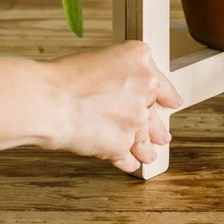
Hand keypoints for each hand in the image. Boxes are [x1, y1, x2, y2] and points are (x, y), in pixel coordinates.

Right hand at [43, 41, 181, 171]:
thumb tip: (120, 91)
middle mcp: (144, 88)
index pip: (159, 78)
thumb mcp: (98, 58)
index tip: (173, 101)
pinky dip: (128, 162)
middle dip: (158, 126)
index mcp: (139, 59)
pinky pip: (129, 156)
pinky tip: (129, 164)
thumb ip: (118, 74)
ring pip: (146, 138)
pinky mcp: (124, 143)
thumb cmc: (64, 77)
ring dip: (146, 148)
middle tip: (163, 135)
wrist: (50, 100)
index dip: (168, 94)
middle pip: (156, 111)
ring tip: (149, 155)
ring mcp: (136, 118)